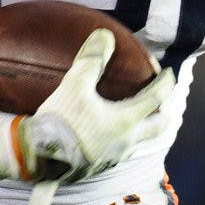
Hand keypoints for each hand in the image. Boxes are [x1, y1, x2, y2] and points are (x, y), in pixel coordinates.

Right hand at [19, 28, 174, 182]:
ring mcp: (112, 158)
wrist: (35, 160)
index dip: (166, 83)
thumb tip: (105, 36)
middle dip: (164, 114)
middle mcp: (125, 143)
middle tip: (163, 102)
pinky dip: (121, 140)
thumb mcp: (74, 86)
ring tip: (137, 118)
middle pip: (158, 128)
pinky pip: (117, 153)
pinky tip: (107, 134)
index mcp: (126, 121)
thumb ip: (92, 60)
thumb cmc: (58, 123)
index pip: (156, 99)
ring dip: (143, 129)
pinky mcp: (96, 168)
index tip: (169, 73)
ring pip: (138, 143)